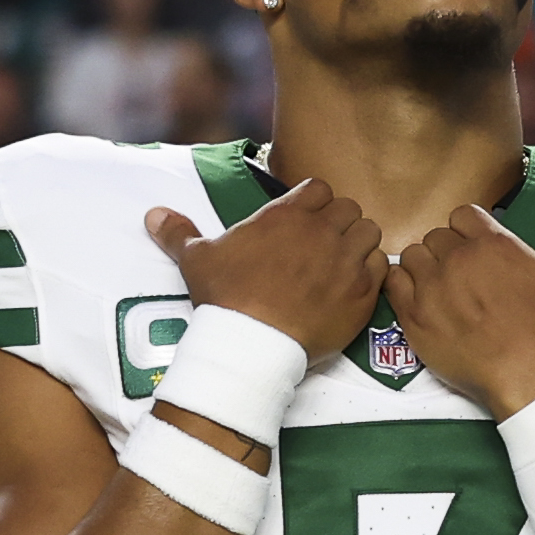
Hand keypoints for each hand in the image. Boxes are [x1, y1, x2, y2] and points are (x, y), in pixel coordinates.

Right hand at [149, 180, 388, 367]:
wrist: (251, 345)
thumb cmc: (225, 299)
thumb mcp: (197, 260)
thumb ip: (179, 232)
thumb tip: (153, 215)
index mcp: (288, 214)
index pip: (319, 188)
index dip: (314, 204)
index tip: (304, 223)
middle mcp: (322, 231)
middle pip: (348, 209)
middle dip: (338, 223)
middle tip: (323, 247)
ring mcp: (346, 261)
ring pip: (369, 234)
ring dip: (358, 244)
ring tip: (341, 264)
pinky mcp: (362, 293)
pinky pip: (381, 267)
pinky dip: (372, 272)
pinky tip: (354, 285)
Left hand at [389, 206, 534, 417]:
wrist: (531, 380)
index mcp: (495, 243)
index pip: (463, 215)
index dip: (467, 232)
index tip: (476, 252)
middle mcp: (460, 258)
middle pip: (437, 236)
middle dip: (446, 252)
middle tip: (460, 278)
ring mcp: (434, 287)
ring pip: (412, 257)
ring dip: (422, 268)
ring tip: (438, 291)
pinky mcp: (415, 318)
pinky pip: (393, 285)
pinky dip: (400, 288)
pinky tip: (417, 301)